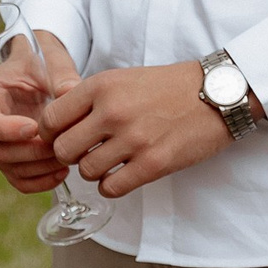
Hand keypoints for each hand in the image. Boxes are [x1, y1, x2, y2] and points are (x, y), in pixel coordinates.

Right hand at [0, 30, 76, 192]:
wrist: (41, 73)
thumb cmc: (40, 62)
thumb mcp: (49, 58)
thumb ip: (60, 72)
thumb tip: (69, 90)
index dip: (5, 130)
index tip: (33, 127)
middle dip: (29, 151)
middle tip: (58, 145)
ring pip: (9, 167)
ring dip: (38, 167)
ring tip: (66, 157)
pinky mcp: (9, 159)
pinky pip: (18, 179)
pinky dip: (39, 181)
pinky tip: (61, 173)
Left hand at [45, 61, 235, 197]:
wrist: (216, 93)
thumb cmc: (168, 87)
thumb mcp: (123, 79)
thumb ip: (90, 99)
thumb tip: (55, 125)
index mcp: (102, 86)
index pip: (51, 119)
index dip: (51, 133)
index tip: (63, 137)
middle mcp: (113, 111)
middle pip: (63, 150)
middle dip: (71, 155)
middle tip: (87, 151)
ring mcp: (133, 139)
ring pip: (86, 172)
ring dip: (94, 171)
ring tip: (111, 161)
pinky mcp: (153, 163)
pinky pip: (111, 188)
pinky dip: (112, 185)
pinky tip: (124, 173)